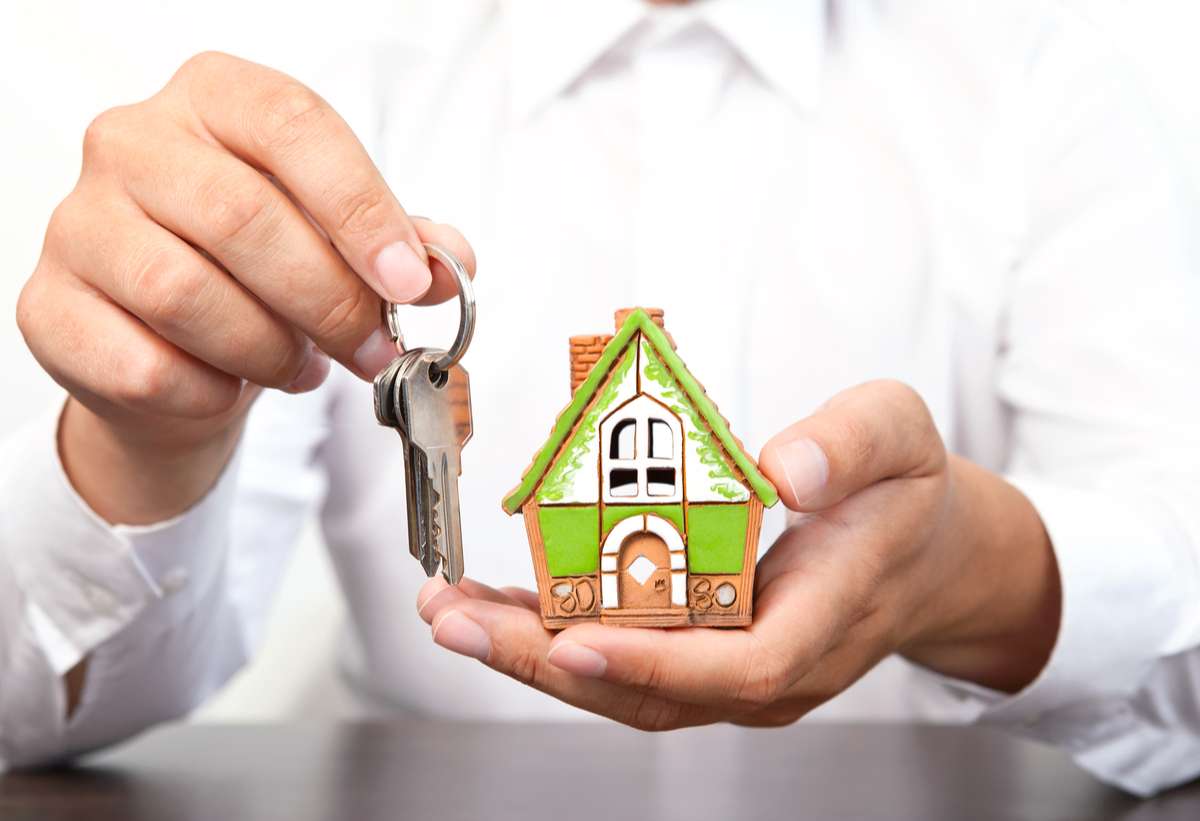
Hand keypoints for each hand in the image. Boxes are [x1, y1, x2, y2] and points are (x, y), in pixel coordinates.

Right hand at [16, 52, 474, 523]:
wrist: (172, 344)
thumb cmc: (260, 272)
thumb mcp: (338, 240)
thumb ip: (398, 245)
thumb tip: (448, 266)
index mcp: (215, 98)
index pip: (293, 126)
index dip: (361, 208)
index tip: (408, 281)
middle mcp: (132, 142)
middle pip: (241, 217)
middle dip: (328, 299)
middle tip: (374, 349)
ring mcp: (78, 223)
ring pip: (187, 294)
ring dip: (269, 349)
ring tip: (303, 366)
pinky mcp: (49, 308)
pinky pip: (145, 365)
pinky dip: (210, 392)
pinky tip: (231, 385)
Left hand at [416, 381, 1059, 729]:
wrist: (929, 550)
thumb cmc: (908, 495)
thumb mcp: (901, 436)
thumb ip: (852, 444)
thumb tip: (787, 465)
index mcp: (826, 617)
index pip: (740, 668)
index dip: (656, 663)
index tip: (575, 642)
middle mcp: (773, 666)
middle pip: (653, 692)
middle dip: (547, 663)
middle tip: (457, 619)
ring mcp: (736, 667)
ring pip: (625, 684)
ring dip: (533, 652)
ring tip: (453, 608)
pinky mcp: (707, 650)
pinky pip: (626, 655)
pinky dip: (557, 633)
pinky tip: (501, 603)